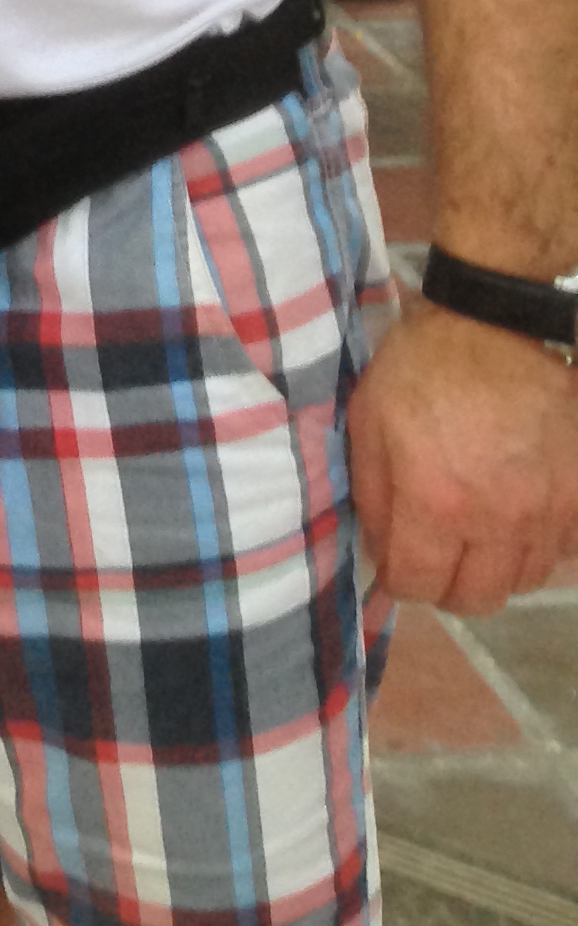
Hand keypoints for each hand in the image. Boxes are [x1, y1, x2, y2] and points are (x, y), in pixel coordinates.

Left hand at [351, 297, 577, 613]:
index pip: (416, 586)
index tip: (397, 560)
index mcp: (435, 503)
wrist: (491, 326)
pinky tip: (519, 515)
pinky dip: (540, 545)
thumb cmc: (420, 369)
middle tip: (438, 556)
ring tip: (479, 532)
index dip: (399, 579)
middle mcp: (496, 521)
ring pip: (523, 581)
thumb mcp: (367, 424)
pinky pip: (564, 550)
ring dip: (496, 568)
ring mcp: (547, 512)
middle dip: (447, 586)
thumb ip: (371, 497)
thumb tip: (382, 551)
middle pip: (476, 599)